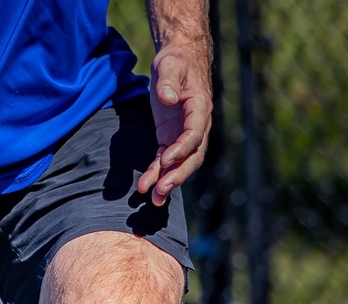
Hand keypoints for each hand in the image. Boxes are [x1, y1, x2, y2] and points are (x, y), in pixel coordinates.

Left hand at [137, 41, 212, 206]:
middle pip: (192, 157)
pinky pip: (165, 160)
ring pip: (179, 164)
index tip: (164, 160)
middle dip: (176, 176)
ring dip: (167, 182)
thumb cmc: (176, 61)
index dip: (181, 150)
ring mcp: (183, 135)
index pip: (194, 135)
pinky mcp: (170, 138)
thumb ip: (169, 80)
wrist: (178, 60)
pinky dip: (157, 174)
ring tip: (152, 199)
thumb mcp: (170, 66)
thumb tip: (167, 98)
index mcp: (200, 109)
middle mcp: (196, 126)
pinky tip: (146, 187)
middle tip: (160, 192)